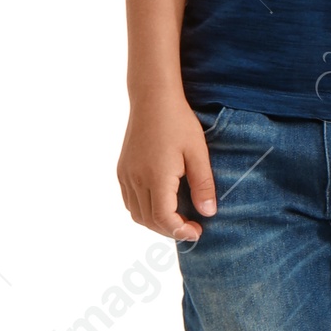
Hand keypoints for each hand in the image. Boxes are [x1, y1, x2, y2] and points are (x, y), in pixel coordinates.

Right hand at [118, 92, 215, 242]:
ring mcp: (126, 175)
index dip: (180, 231)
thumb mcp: (198, 152)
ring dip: (156, 223)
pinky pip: (130, 201)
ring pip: (137, 214)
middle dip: (171, 231)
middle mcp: (136, 179)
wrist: (152, 99)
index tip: (197, 231)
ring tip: (178, 218)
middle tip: (192, 228)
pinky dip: (144, 211)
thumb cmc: (179, 122)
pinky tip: (161, 204)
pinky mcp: (122, 170)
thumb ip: (203, 185)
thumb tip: (208, 213)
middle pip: (149, 220)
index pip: (164, 218)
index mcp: (156, 176)